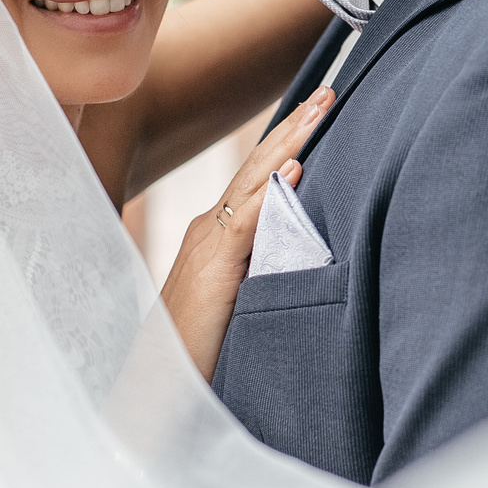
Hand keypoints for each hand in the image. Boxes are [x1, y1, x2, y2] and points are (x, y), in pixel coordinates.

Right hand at [160, 88, 332, 379]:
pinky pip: (247, 222)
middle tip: (330, 93)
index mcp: (219, 236)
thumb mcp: (242, 300)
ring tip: (321, 110)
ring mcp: (208, 245)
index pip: (260, 177)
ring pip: (255, 182)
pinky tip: (296, 167)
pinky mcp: (212, 269)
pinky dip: (273, 192)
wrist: (157, 394)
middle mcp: (210, 230)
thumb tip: (308, 247)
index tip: (321, 111)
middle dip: (296, 126)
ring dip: (291, 142)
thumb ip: (267, 268)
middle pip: (258, 167)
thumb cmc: (202, 353)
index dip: (290, 142)